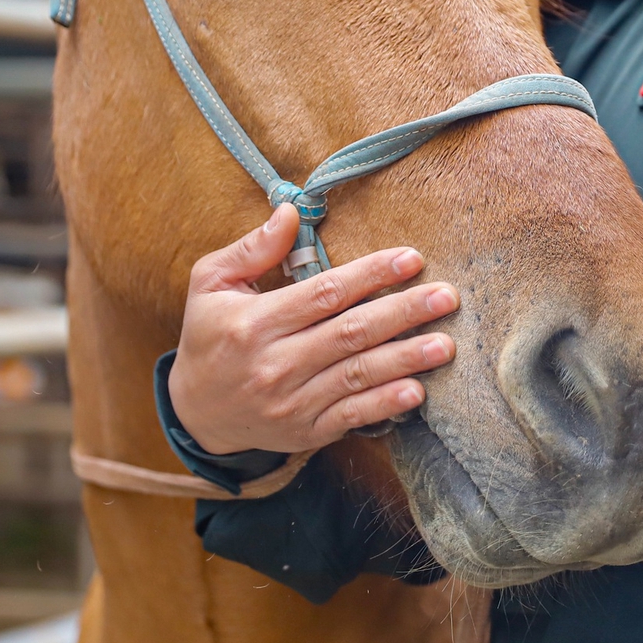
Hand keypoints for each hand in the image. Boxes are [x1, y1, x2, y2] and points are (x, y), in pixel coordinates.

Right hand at [166, 204, 458, 454]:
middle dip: (403, 312)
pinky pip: (350, 417)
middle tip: (446, 297)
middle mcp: (274, 363)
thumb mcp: (211, 283)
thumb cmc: (209, 335)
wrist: (195, 412)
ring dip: (405, 359)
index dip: (371, 274)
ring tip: (445, 344)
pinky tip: (417, 391)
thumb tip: (290, 211)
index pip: (324, 293)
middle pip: (350, 333)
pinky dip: (384, 405)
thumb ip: (252, 248)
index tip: (411, 258)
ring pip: (357, 376)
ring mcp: (291, 402)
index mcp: (254, 322)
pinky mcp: (304, 431)